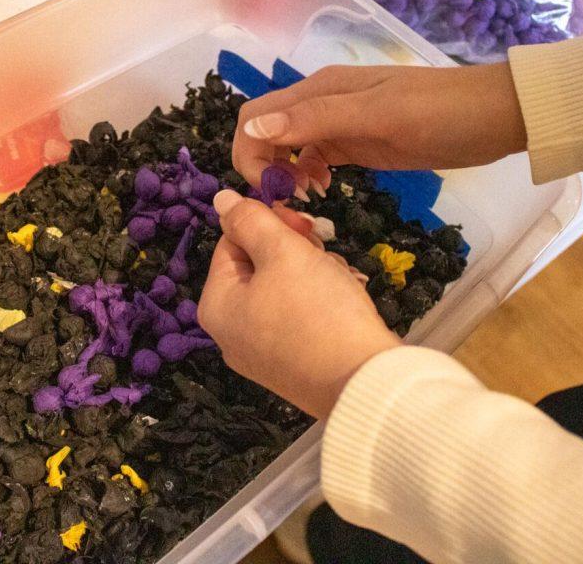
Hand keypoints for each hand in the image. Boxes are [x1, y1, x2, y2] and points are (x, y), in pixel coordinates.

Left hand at [199, 190, 400, 419]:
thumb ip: (250, 220)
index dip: (268, 224)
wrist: (365, 382)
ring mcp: (262, 354)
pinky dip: (322, 302)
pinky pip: (300, 317)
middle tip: (323, 252)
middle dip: (294, 251)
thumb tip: (220, 198)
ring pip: (284, 289)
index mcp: (217, 306)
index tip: (304, 224)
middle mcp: (231, 334)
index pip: (231, 242)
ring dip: (314, 273)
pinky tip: (345, 303)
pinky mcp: (293, 365)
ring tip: (339, 281)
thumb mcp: (284, 252)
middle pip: (257, 266)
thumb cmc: (318, 311)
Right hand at [232, 62, 526, 189]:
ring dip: (284, 177)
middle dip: (262, 169)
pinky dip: (307, 177)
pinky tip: (324, 194)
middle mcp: (321, 103)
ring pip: (287, 148)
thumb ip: (316, 121)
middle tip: (287, 205)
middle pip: (265, 133)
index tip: (269, 192)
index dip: (248, 154)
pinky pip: (313, 158)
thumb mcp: (377, 118)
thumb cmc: (439, 114)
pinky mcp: (356, 142)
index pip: (255, 117)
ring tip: (306, 205)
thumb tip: (254, 130)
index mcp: (319, 90)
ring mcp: (338, 123)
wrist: (494, 117)